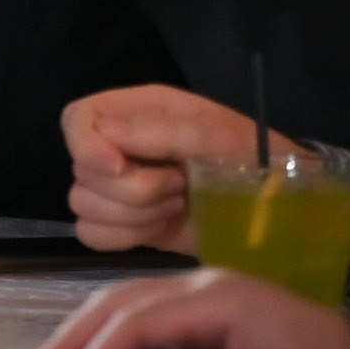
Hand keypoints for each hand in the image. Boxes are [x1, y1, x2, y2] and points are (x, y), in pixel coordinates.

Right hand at [63, 86, 302, 253]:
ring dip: (134, 215)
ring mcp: (118, 187)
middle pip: (81, 171)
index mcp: (135, 110)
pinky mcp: (125, 223)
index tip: (118, 168)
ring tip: (176, 205)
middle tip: (179, 186)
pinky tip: (160, 229)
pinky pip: (92, 236)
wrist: (272, 207)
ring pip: (83, 206)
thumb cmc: (250, 158)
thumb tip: (104, 134)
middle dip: (132, 190)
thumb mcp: (214, 136)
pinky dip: (125, 238)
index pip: (77, 118)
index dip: (86, 145)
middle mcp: (119, 145)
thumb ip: (159, 132)